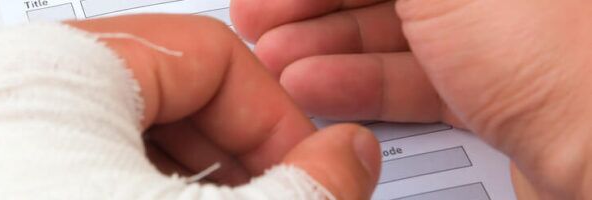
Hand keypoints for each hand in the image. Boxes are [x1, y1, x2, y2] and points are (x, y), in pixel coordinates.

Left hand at [0, 15, 382, 198]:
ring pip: (105, 144)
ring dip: (175, 189)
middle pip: (156, 99)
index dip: (278, 119)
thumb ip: (306, 187)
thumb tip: (346, 158)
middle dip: (230, 164)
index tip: (312, 175)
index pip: (206, 55)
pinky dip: (111, 199)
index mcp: (47, 71)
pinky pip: (56, 175)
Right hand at [231, 0, 591, 198]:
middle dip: (313, 0)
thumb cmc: (562, 48)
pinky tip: (315, 85)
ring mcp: (497, 31)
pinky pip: (414, 75)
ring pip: (394, 30)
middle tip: (261, 15)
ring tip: (276, 58)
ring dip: (323, 43)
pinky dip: (361, 81)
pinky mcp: (494, 85)